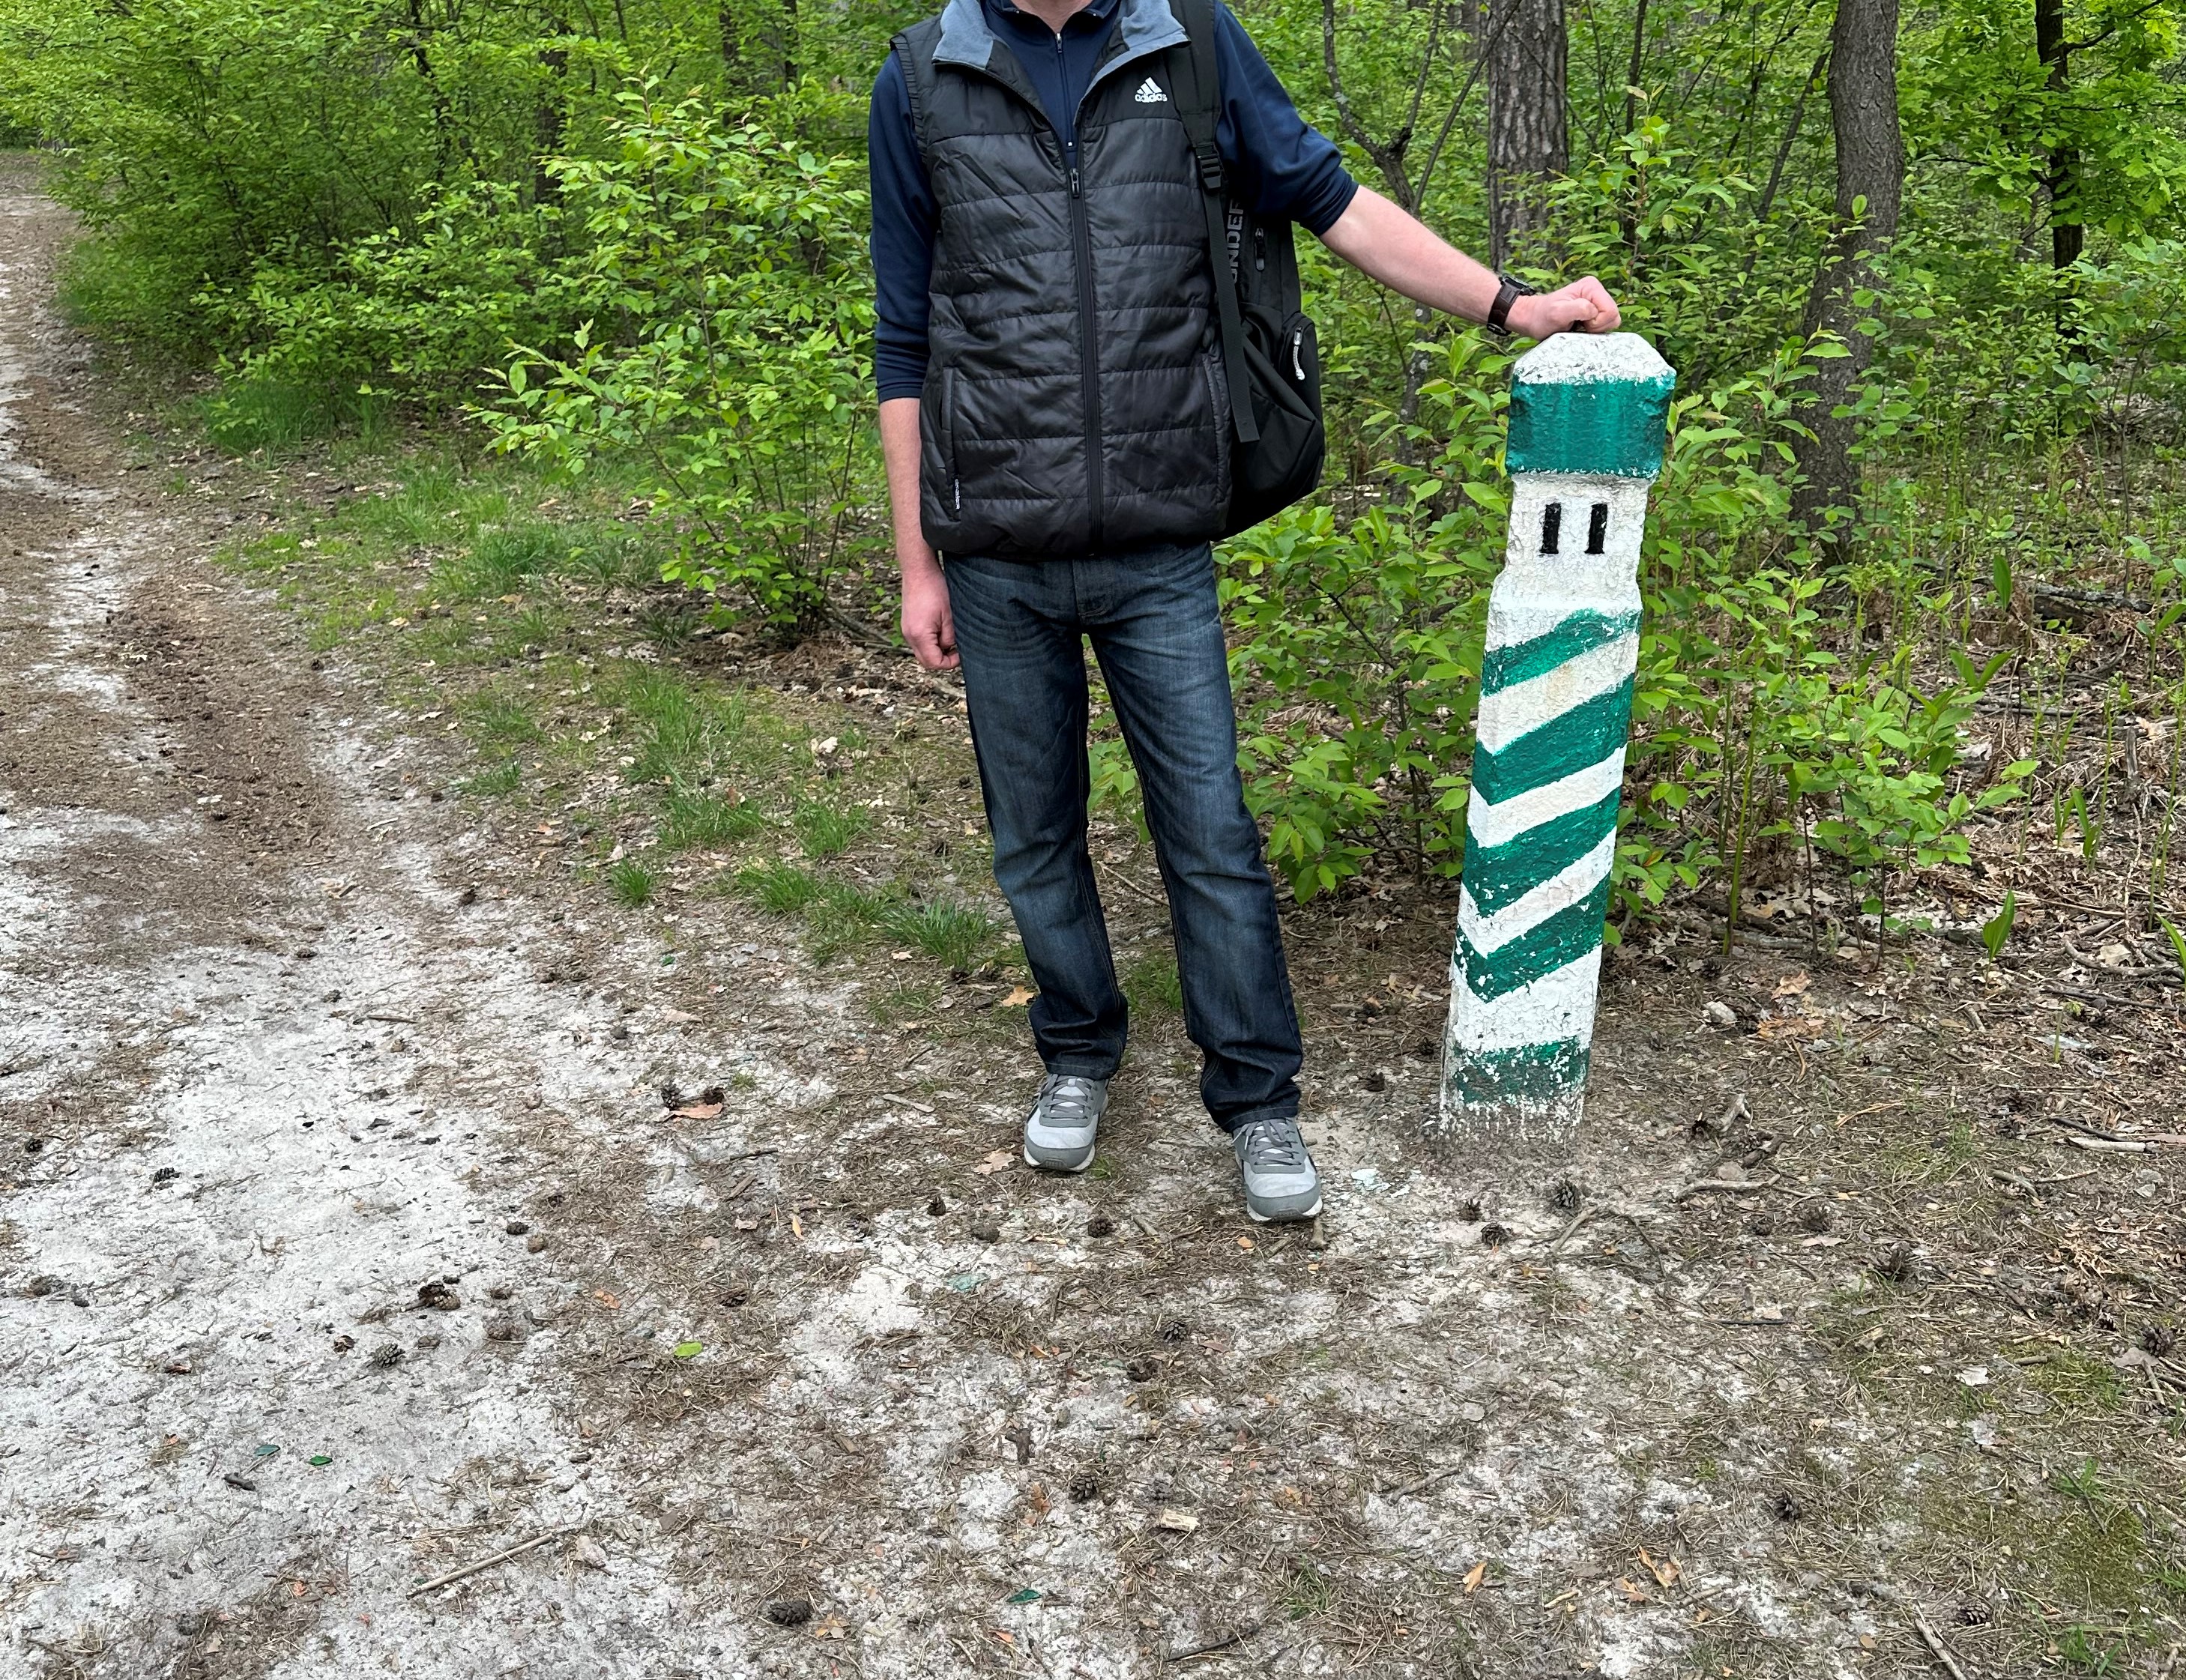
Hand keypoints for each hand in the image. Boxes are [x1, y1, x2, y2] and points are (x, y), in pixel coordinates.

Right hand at [900, 550, 958, 670]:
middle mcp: (909, 636)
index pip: (934, 662)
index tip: (960, 654)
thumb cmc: (934, 588)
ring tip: (949, 637)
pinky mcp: (908, 624)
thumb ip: (950, 636)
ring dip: (936, 650)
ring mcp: (907, 630)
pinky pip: (919, 641)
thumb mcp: (949, 615)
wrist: (919, 570)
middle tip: (956, 650)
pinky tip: (940, 629)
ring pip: (922, 651)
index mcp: (920, 635)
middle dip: (942, 659)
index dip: (950, 663)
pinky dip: (930, 641)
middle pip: (926, 661)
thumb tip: (951, 647)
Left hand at [1510, 276, 1621, 337]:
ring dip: (1596, 330)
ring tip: (1580, 326)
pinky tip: (1582, 328)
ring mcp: (1598, 302)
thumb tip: (1593, 310)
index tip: (1580, 323)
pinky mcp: (1597, 312)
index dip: (1596, 322)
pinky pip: (1606, 326)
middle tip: (1579, 326)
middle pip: (1614, 317)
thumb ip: (1577, 309)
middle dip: (1597, 327)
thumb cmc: (1543, 316)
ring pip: (1612, 322)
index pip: (1610, 310)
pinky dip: (1595, 331)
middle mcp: (1597, 291)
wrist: (1535, 320)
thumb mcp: (1557, 313)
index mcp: (1592, 286)